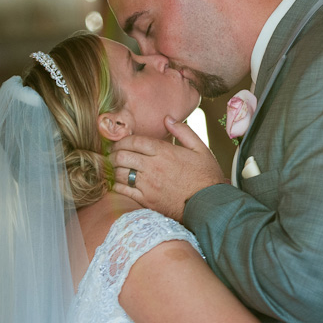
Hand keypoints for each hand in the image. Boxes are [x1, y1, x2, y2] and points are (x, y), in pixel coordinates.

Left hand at [110, 117, 225, 221]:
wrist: (209, 204)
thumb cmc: (206, 176)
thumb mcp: (200, 148)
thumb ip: (183, 131)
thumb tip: (167, 119)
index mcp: (164, 152)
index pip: (134, 141)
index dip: (123, 140)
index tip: (120, 142)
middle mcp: (153, 167)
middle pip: (122, 155)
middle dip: (114, 153)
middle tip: (112, 154)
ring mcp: (148, 185)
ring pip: (120, 173)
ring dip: (114, 168)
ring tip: (114, 167)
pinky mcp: (147, 200)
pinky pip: (124, 190)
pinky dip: (117, 185)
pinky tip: (118, 182)